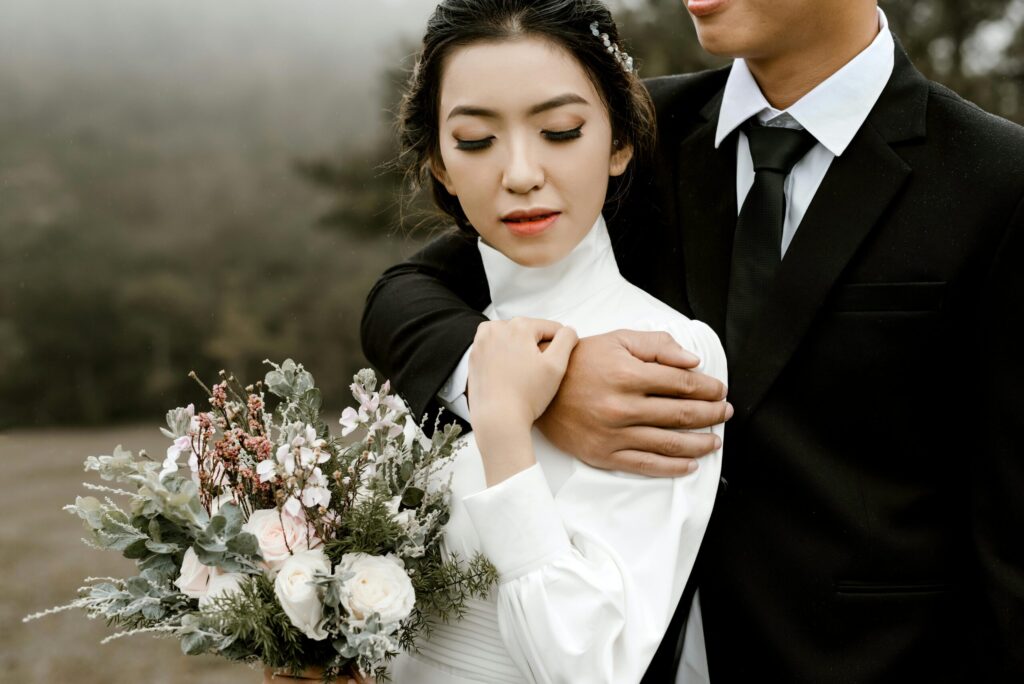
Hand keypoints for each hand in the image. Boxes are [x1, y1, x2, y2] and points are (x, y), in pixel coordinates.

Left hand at [468, 318, 577, 484]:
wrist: (497, 419)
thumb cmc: (527, 395)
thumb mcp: (556, 365)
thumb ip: (566, 339)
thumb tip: (568, 330)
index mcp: (519, 326)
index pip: (551, 328)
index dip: (559, 346)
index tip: (554, 365)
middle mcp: (496, 328)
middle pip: (529, 331)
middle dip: (537, 347)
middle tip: (537, 372)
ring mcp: (481, 342)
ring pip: (511, 338)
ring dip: (519, 349)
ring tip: (523, 371)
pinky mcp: (474, 357)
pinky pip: (495, 349)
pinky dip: (503, 356)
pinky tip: (509, 373)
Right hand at [535, 329, 731, 476]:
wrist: (537, 389)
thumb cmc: (579, 362)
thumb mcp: (617, 340)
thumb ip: (657, 345)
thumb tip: (693, 362)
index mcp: (628, 374)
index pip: (683, 383)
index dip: (708, 388)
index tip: (719, 390)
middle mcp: (623, 406)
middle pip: (681, 414)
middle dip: (711, 414)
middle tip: (725, 413)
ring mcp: (614, 434)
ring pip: (669, 443)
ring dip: (700, 443)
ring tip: (715, 440)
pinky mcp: (604, 454)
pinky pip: (646, 465)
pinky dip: (673, 467)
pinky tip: (690, 464)